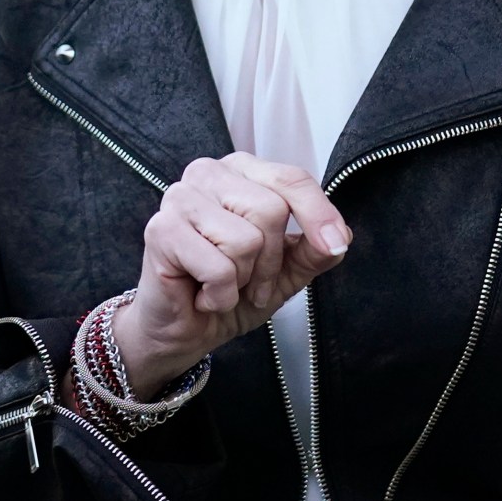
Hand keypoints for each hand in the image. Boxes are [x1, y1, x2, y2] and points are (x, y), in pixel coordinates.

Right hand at [108, 153, 350, 395]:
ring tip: (222, 285)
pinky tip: (202, 295)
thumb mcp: (286, 271)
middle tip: (249, 282)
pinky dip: (219, 295)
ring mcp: (180, 198)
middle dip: (270, 262)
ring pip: (246, 239)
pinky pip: (219, 267)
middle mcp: (208, 173)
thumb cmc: (230, 290)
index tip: (336, 244)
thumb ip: (314, 250)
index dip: (319, 214)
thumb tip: (340, 237)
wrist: (185, 329)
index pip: (291, 179)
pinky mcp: (161, 230)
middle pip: (272, 210)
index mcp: (240, 171)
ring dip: (243, 279)